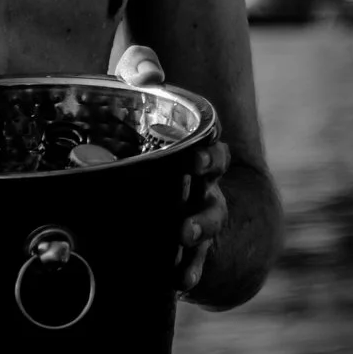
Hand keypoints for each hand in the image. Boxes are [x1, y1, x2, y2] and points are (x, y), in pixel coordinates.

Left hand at [114, 43, 228, 295]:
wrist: (140, 185)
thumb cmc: (140, 130)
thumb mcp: (139, 98)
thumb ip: (141, 73)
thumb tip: (150, 70)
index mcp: (196, 149)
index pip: (213, 149)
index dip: (210, 154)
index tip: (198, 156)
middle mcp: (202, 184)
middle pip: (213, 189)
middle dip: (205, 198)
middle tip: (188, 203)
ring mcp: (195, 215)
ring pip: (207, 224)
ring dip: (198, 230)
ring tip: (183, 237)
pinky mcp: (183, 247)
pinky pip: (192, 261)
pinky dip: (190, 271)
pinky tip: (179, 283)